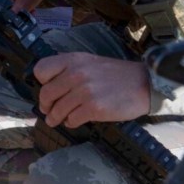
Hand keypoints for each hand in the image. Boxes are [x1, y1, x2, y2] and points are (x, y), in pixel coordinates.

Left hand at [34, 53, 149, 128]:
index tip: (47, 89)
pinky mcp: (94, 108)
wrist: (143, 83)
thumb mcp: (89, 63)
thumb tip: (49, 87)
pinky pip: (72, 119)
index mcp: (72, 60)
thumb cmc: (114, 74)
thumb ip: (69, 70)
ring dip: (55, 118)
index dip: (41, 82)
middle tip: (46, 111)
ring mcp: (84, 91)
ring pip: (57, 110)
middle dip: (45, 105)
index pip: (41, 70)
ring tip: (56, 120)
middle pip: (46, 93)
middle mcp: (76, 73)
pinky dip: (71, 122)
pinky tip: (74, 121)